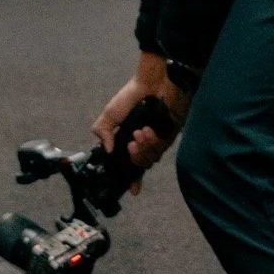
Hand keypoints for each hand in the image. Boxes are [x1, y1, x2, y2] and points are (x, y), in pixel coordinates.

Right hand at [92, 53, 190, 185]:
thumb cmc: (132, 96)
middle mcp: (146, 144)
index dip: (133, 180)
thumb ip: (103, 132)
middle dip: (134, 158)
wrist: (151, 82)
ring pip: (151, 159)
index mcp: (132, 142)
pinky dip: (152, 141)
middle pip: (141, 165)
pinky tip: (148, 130)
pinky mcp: (170, 135)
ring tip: (139, 132)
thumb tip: (108, 151)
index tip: (133, 191)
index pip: (133, 166)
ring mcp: (159, 140)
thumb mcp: (110, 115)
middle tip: (130, 144)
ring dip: (143, 148)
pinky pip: (161, 148)